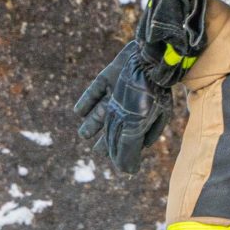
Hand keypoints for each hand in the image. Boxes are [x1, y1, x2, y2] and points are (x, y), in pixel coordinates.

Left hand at [73, 39, 172, 173]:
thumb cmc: (146, 93)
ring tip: (84, 134)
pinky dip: (87, 101)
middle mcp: (128, 106)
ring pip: (103, 110)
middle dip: (107, 139)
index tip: (108, 158)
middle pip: (115, 126)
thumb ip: (128, 148)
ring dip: (93, 123)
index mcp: (137, 119)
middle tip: (97, 151)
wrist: (150, 57)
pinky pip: (96, 90)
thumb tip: (127, 172)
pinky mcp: (110, 75)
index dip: (117, 150)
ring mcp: (119, 90)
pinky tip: (78, 112)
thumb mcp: (136, 126)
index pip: (125, 138)